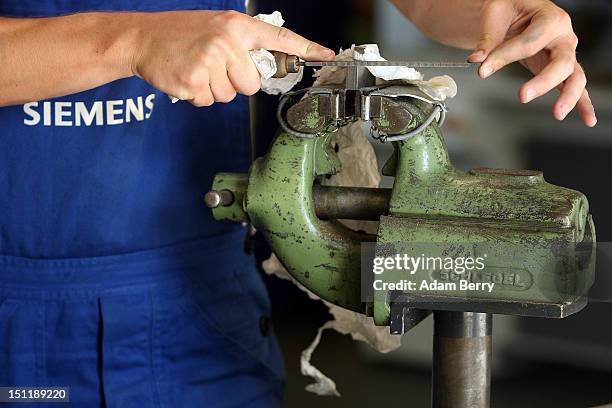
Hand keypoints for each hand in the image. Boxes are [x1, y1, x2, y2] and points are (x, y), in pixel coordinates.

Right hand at [131, 11, 333, 105]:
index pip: (279, 37)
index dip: (306, 48)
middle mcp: (227, 41)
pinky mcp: (195, 80)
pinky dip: (198, 96)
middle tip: (214, 68)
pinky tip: (187, 78)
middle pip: (252, 84)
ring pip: (230, 96)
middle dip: (234, 82)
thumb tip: (264, 69)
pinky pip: (209, 102)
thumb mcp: (216, 28)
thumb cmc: (181, 35)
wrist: (142, 38)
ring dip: (214, 90)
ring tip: (197, 70)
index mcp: (236, 26)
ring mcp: (210, 60)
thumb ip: (242, 45)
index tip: (327, 55)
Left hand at [467, 0, 595, 126]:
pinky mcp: (562, 68)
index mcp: (550, 18)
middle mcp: (564, 36)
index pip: (529, 42)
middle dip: (543, 81)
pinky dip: (584, 104)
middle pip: (561, 62)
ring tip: (557, 114)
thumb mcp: (496, 14)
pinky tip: (588, 120)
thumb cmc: (509, 8)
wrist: (517, 9)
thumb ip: (488, 38)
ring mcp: (566, 53)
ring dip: (568, 96)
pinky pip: (575, 86)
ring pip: (574, 76)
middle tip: (522, 96)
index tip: (483, 70)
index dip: (504, 57)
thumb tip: (478, 59)